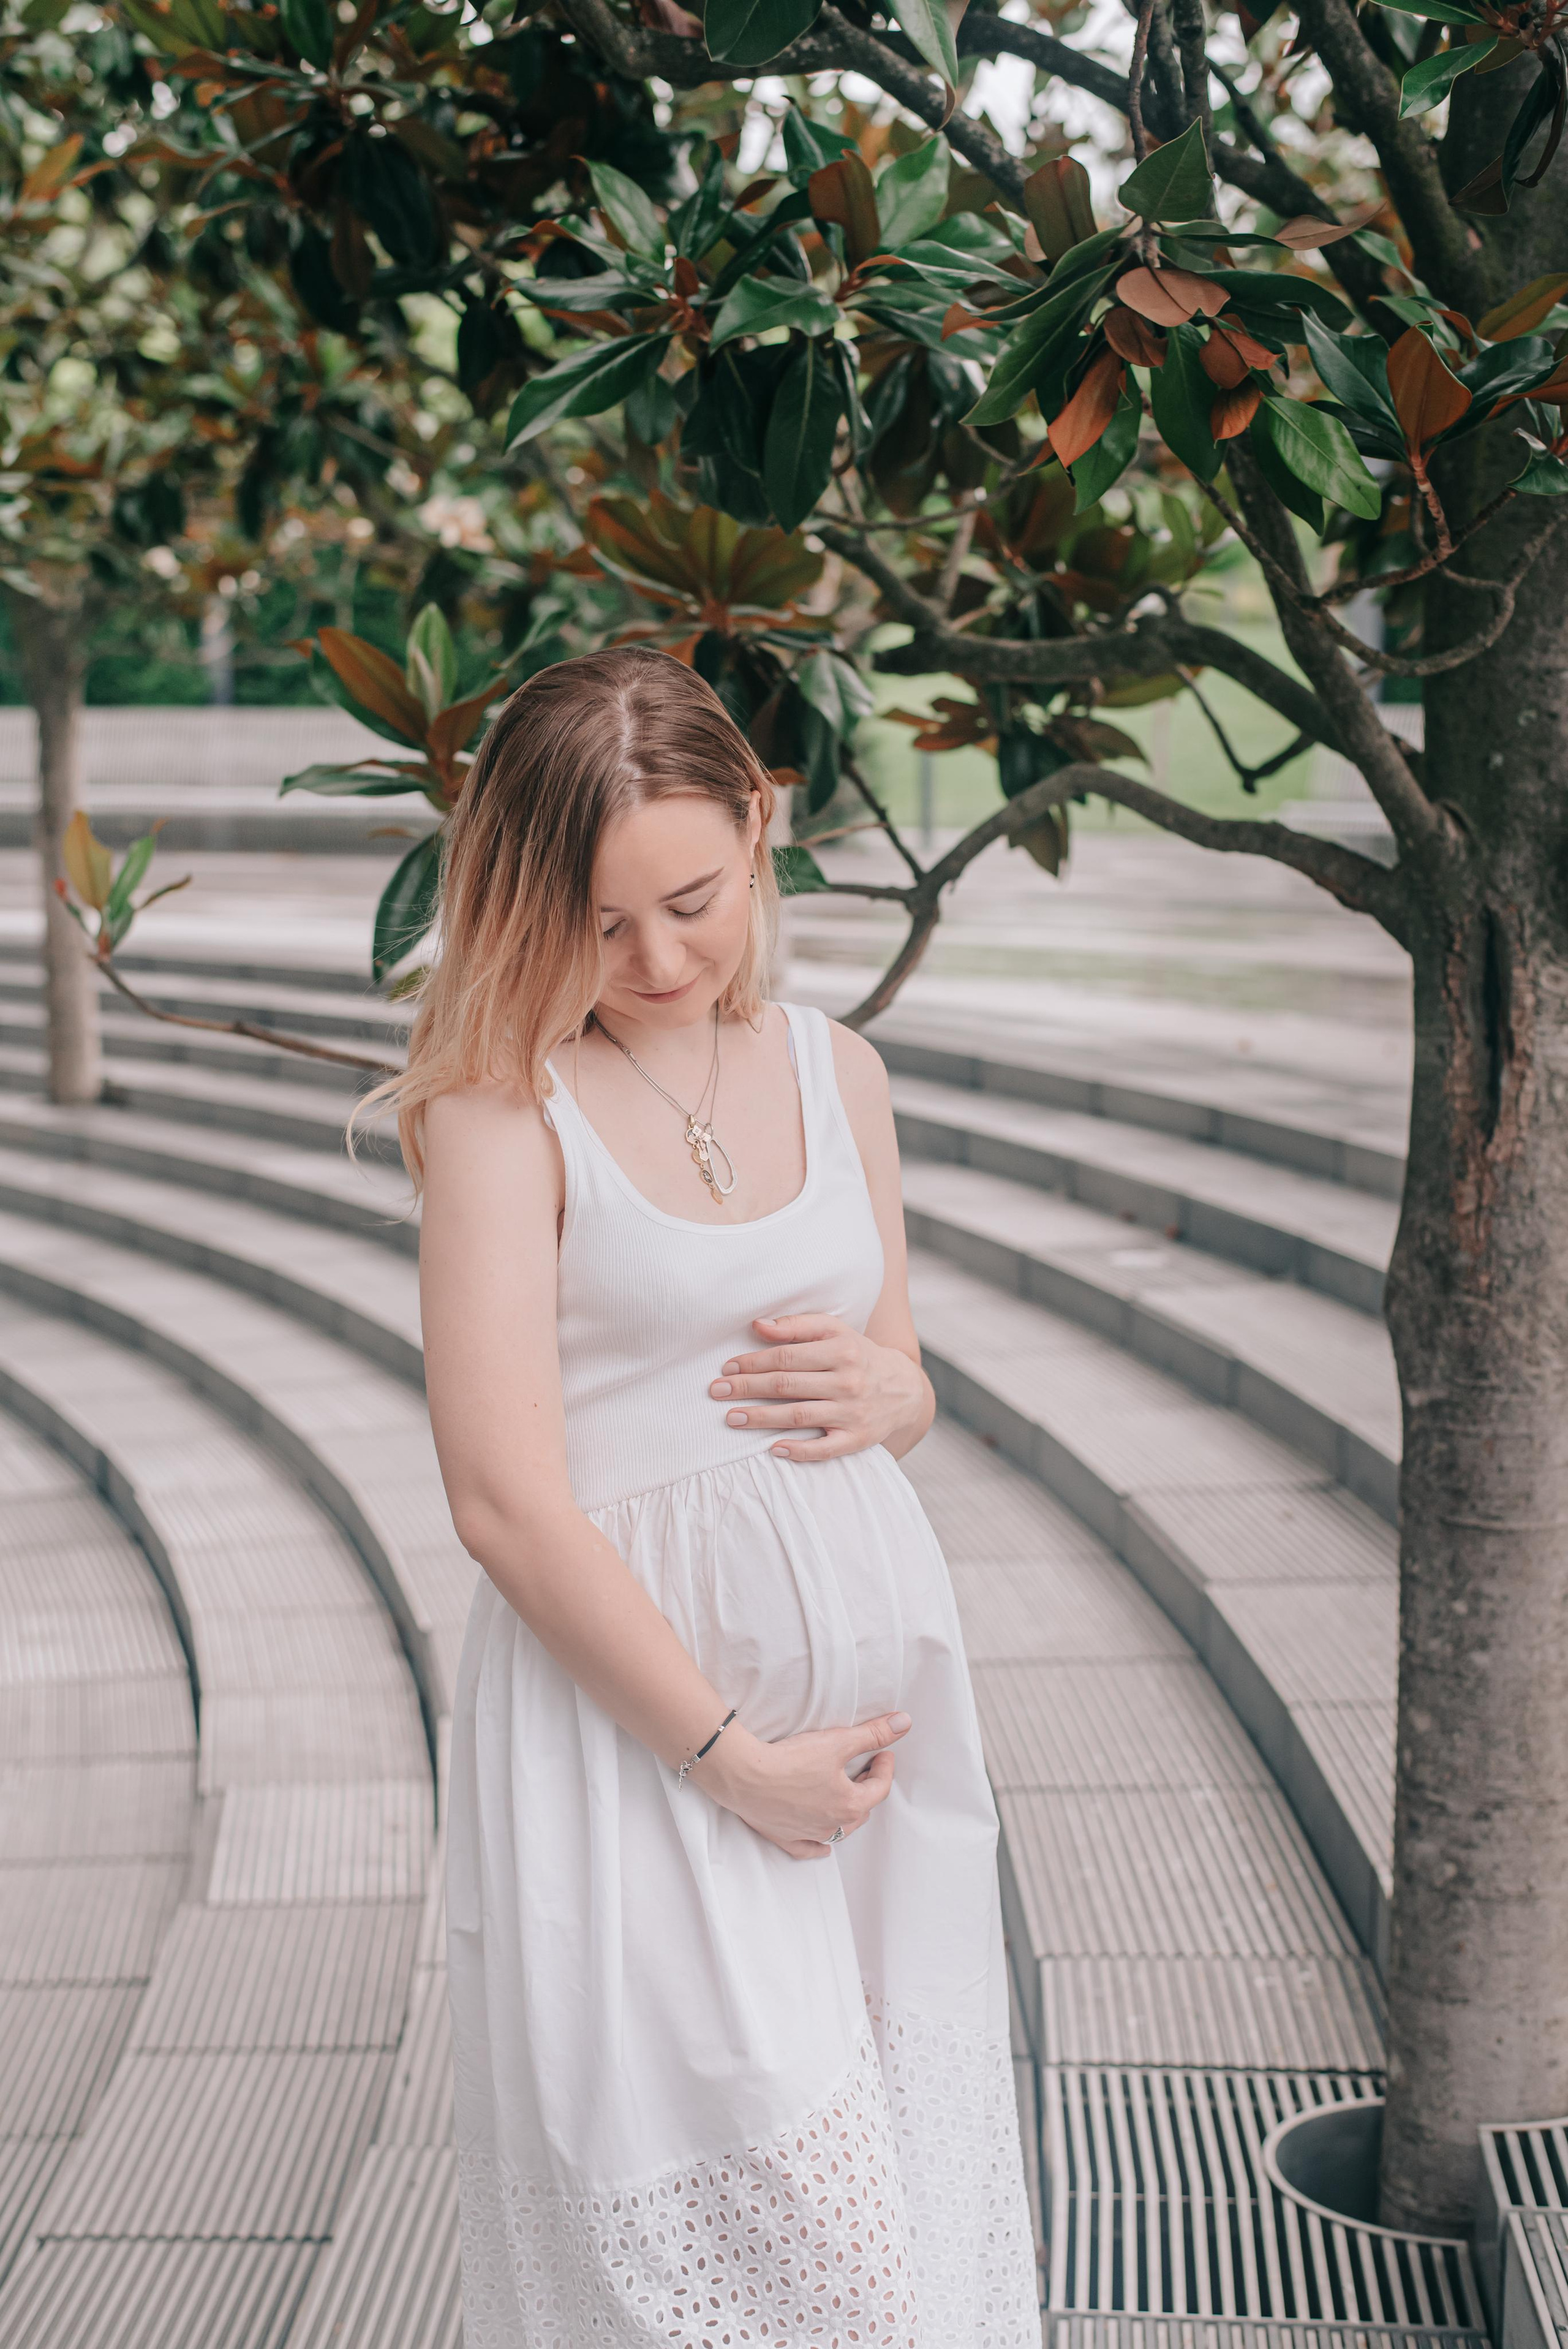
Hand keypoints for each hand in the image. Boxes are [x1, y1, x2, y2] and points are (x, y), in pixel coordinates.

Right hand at [692, 1711, 911, 1858]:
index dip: (885, 1765)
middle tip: (864, 1767)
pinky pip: (809, 1849)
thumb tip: (904, 1723)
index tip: (884, 1750)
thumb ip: (873, 1734)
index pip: (880, 1786)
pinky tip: (823, 1846)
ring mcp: (808, 1835)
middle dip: (867, 1787)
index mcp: (850, 1805)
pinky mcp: (785, 1838)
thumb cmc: (791, 1760)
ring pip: (839, 1831)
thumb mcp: (838, 1741)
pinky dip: (818, 1846)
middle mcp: (833, 1826)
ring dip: (847, 1813)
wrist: (744, 1776)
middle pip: (862, 1809)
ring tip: (846, 1795)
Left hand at [708, 1313, 929, 1461]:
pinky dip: (798, 1450)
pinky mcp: (857, 1439)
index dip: (753, 1362)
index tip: (726, 1367)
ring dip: (761, 1418)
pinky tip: (772, 1449)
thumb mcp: (835, 1331)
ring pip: (799, 1416)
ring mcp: (852, 1412)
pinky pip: (824, 1448)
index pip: (786, 1357)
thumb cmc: (858, 1355)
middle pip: (787, 1385)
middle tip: (716, 1392)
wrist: (903, 1389)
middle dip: (747, 1388)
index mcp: (841, 1350)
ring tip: (732, 1418)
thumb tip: (757, 1326)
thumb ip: (797, 1325)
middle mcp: (848, 1381)